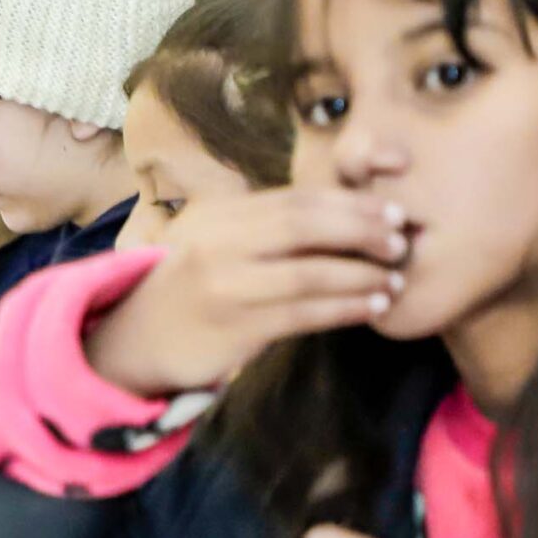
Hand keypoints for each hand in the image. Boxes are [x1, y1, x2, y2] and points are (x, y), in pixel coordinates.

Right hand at [83, 189, 407, 396]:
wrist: (136, 339)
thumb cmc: (192, 289)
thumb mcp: (217, 242)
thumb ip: (265, 225)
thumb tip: (343, 213)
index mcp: (220, 214)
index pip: (297, 198)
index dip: (352, 202)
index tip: (394, 210)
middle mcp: (218, 243)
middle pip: (306, 225)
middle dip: (363, 230)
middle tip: (401, 241)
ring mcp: (223, 285)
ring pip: (309, 273)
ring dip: (361, 275)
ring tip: (394, 279)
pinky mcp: (233, 327)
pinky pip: (302, 314)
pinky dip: (345, 308)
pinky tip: (371, 307)